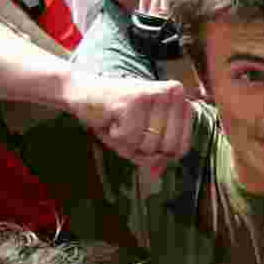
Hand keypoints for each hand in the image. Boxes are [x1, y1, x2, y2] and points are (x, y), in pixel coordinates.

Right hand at [65, 72, 193, 171]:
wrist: (82, 92)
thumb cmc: (116, 117)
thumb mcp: (139, 140)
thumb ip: (153, 157)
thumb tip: (159, 170)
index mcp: (181, 101)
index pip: (181, 148)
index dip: (157, 154)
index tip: (142, 134)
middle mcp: (174, 93)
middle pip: (167, 149)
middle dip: (142, 148)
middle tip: (129, 128)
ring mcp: (156, 94)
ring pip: (149, 145)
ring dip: (127, 142)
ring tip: (119, 121)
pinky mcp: (136, 99)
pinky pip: (130, 138)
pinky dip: (115, 135)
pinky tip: (111, 117)